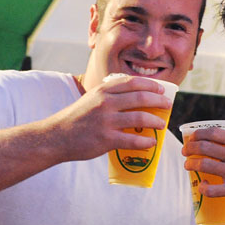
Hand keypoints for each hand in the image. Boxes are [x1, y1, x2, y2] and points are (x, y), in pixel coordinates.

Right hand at [52, 75, 172, 162]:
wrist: (57, 136)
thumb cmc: (76, 118)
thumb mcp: (91, 98)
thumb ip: (110, 95)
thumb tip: (135, 98)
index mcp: (103, 90)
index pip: (133, 82)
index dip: (151, 85)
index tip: (161, 90)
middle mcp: (105, 102)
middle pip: (141, 98)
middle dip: (159, 101)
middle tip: (168, 106)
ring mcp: (106, 121)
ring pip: (140, 119)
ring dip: (156, 121)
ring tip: (161, 124)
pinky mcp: (106, 139)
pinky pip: (132, 140)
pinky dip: (145, 141)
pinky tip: (151, 142)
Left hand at [181, 127, 224, 212]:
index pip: (213, 133)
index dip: (198, 135)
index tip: (191, 138)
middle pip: (204, 148)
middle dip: (190, 149)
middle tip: (186, 152)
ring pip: (204, 166)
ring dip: (191, 165)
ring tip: (188, 167)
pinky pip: (212, 189)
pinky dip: (203, 188)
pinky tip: (201, 186)